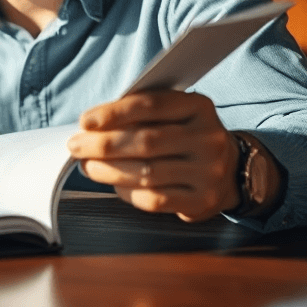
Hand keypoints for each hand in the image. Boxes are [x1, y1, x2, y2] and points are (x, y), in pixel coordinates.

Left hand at [68, 90, 240, 221]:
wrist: (230, 169)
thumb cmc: (185, 136)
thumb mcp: (173, 114)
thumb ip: (140, 114)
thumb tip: (92, 127)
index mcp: (199, 107)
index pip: (151, 105)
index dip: (114, 113)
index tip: (85, 121)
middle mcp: (208, 138)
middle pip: (146, 141)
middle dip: (103, 144)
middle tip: (76, 146)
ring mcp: (209, 172)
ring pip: (146, 173)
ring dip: (108, 170)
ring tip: (87, 165)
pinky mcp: (202, 200)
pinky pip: (154, 199)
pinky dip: (127, 192)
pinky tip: (114, 184)